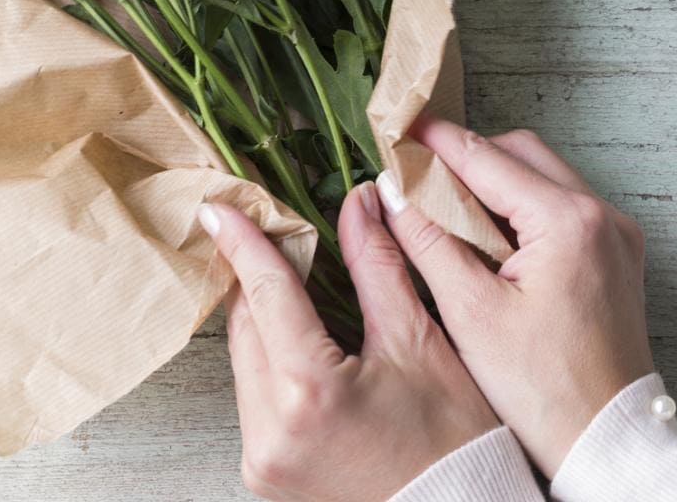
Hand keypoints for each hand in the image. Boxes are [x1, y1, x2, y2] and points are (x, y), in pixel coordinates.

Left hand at [201, 183, 500, 500]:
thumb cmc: (455, 440)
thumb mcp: (418, 340)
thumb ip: (377, 266)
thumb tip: (359, 203)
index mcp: (310, 391)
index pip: (266, 294)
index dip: (245, 242)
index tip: (222, 208)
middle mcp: (271, 431)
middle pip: (246, 327)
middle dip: (256, 277)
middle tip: (268, 233)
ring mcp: (262, 458)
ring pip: (245, 362)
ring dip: (262, 320)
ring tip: (289, 283)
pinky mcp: (264, 473)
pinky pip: (253, 399)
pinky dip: (270, 363)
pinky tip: (295, 342)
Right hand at [378, 119, 652, 474]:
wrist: (606, 439)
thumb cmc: (543, 389)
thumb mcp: (470, 313)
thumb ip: (427, 241)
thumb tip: (392, 193)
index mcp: (570, 223)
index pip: (488, 159)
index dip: (436, 144)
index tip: (398, 131)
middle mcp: (603, 217)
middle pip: (521, 154)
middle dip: (467, 156)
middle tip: (416, 171)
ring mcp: (616, 236)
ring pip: (544, 177)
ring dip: (495, 181)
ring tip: (444, 205)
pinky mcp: (616, 256)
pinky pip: (563, 208)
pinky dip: (522, 208)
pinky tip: (486, 235)